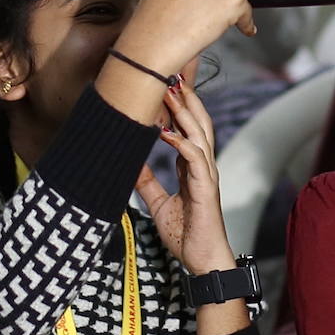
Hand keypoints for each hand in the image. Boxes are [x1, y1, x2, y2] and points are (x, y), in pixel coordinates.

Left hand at [137, 77, 235, 274]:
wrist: (202, 260)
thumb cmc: (186, 234)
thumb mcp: (160, 204)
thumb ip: (147, 182)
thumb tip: (129, 164)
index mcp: (192, 167)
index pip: (187, 128)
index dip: (177, 106)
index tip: (163, 85)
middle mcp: (202, 166)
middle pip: (197, 122)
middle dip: (185, 97)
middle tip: (171, 74)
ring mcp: (206, 175)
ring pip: (200, 133)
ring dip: (185, 111)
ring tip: (171, 92)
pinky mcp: (205, 188)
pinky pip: (195, 159)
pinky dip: (181, 143)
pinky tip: (166, 132)